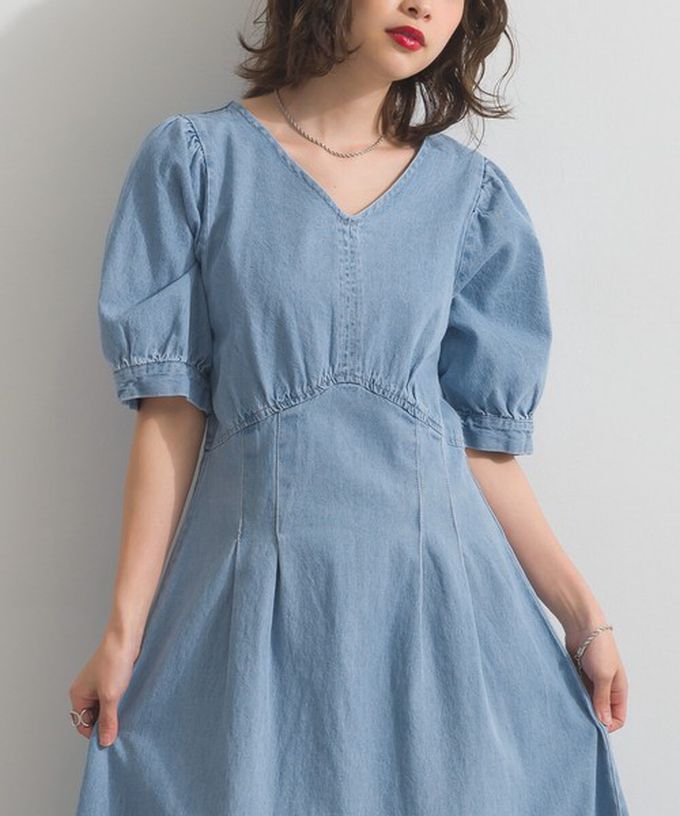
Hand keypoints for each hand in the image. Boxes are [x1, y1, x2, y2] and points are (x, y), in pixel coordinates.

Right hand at [68, 630, 139, 746]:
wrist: (126, 638)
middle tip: (121, 726)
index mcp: (78, 695)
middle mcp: (85, 690)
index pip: (83, 724)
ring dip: (114, 711)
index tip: (111, 739)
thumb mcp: (111, 696)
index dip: (96, 733)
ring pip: (104, 707)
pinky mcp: (110, 679)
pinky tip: (129, 702)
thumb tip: (105, 742)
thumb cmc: (114, 662)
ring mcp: (97, 684)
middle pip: (93, 717)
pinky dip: (119, 702)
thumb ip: (108, 720)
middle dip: (106, 722)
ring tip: (126, 712)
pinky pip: (112, 697)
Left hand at [564, 625, 627, 733]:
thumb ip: (603, 700)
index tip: (593, 726)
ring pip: (587, 702)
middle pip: (601, 711)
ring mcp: (592, 681)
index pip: (618, 717)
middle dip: (591, 716)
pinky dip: (572, 695)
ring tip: (570, 708)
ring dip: (580, 705)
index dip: (608, 725)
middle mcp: (607, 687)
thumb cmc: (599, 647)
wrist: (582, 624)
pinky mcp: (579, 674)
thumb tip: (604, 723)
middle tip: (578, 720)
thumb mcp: (603, 676)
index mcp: (619, 689)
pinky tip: (564, 697)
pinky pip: (576, 691)